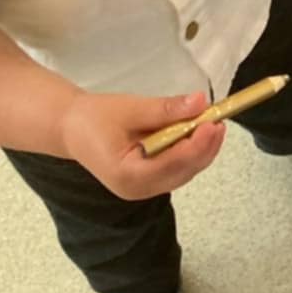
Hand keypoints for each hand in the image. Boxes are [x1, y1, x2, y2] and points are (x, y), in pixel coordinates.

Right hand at [59, 87, 224, 198]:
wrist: (72, 129)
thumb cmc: (95, 118)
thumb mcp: (130, 108)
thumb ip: (166, 109)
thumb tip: (200, 102)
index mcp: (127, 175)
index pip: (172, 163)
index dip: (197, 144)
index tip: (213, 122)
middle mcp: (138, 189)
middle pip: (183, 171)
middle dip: (204, 146)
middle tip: (219, 118)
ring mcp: (144, 189)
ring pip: (184, 172)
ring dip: (201, 149)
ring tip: (212, 121)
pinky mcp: (149, 182)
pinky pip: (178, 169)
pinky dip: (191, 151)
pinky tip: (198, 132)